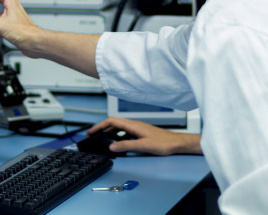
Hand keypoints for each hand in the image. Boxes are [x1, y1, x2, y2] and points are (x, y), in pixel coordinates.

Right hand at [87, 117, 201, 155]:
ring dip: (109, 132)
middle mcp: (134, 124)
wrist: (176, 143)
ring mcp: (137, 128)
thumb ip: (126, 146)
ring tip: (102, 139)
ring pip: (119, 127)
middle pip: (114, 123)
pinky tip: (118, 142)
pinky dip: (117, 135)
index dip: (100, 126)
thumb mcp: (142, 146)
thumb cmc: (163, 143)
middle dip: (102, 128)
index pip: (112, 121)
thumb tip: (111, 146)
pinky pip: (125, 131)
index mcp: (133, 125)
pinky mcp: (140, 132)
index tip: (91, 131)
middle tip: (93, 135)